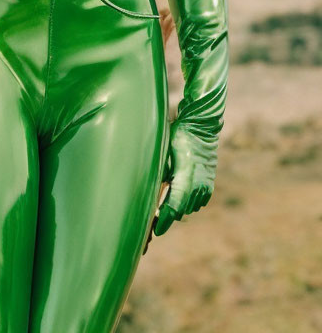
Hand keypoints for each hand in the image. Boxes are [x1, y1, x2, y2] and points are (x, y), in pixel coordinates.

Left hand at [153, 119, 217, 235]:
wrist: (200, 128)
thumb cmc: (177, 138)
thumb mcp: (164, 155)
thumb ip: (159, 176)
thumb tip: (150, 193)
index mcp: (185, 177)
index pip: (174, 206)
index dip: (164, 221)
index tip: (157, 231)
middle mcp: (198, 184)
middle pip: (181, 210)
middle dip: (168, 214)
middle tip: (155, 215)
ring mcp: (205, 185)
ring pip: (189, 207)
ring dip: (179, 206)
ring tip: (166, 200)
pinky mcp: (209, 184)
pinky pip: (197, 201)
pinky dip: (188, 200)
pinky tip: (181, 191)